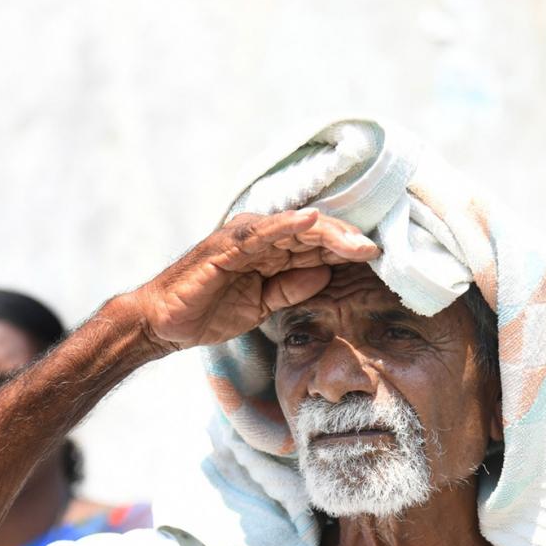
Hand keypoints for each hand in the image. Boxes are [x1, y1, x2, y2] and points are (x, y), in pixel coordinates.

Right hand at [137, 209, 378, 349]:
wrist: (166, 323)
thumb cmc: (210, 311)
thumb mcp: (262, 306)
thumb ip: (292, 288)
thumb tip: (327, 274)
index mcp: (270, 252)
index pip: (315, 246)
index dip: (346, 250)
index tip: (378, 258)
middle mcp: (260, 238)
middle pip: (312, 234)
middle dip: (346, 240)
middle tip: (377, 249)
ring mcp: (243, 239)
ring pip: (293, 230)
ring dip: (327, 233)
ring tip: (357, 240)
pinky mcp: (225, 246)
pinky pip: (261, 233)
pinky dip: (286, 225)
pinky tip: (311, 221)